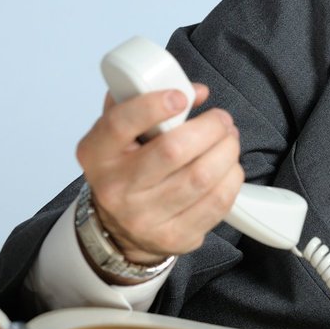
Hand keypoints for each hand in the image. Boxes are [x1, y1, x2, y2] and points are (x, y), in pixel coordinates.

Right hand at [75, 85, 243, 264]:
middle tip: (221, 119)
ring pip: (201, 177)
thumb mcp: (120, 133)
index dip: (153, 106)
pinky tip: (228, 168)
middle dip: (210, 128)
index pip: (120, 124)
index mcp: (98, 154)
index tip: (179, 96)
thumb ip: (147, 101)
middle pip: (173, 150)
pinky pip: (217, 203)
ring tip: (229, 140)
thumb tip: (196, 92)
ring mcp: (145, 217)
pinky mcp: (174, 237)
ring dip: (227, 151)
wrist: (119, 228)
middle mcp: (117, 188)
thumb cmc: (125, 169)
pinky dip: (231, 178)